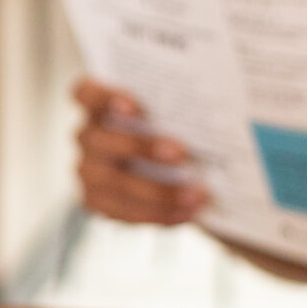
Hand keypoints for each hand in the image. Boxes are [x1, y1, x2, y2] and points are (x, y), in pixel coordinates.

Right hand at [72, 80, 207, 226]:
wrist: (172, 166)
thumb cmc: (171, 127)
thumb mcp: (176, 112)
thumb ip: (182, 107)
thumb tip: (221, 107)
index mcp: (99, 104)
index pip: (85, 93)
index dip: (103, 98)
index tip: (131, 107)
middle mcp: (87, 136)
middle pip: (99, 140)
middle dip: (140, 147)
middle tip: (180, 153)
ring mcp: (88, 171)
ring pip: (112, 182)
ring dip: (155, 190)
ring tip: (194, 195)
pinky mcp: (96, 201)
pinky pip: (121, 212)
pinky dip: (156, 214)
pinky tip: (186, 213)